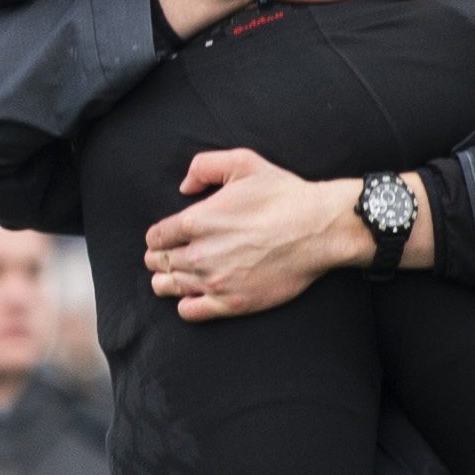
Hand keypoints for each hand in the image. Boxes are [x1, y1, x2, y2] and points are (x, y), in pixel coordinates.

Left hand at [146, 151, 387, 320]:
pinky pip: (190, 311)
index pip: (156, 237)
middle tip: (166, 258)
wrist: (319, 229)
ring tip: (172, 277)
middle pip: (159, 262)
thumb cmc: (283, 194)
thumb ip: (204, 167)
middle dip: (159, 258)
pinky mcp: (232, 303)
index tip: (165, 239)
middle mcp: (200, 253)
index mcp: (196, 221)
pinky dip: (185, 304)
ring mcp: (215, 281)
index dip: (157, 238)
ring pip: (170, 287)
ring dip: (166, 281)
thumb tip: (183, 187)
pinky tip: (192, 296)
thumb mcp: (242, 162)